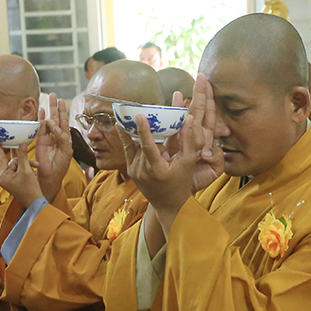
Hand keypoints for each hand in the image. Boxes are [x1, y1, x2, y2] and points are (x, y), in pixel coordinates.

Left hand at [0, 143, 41, 206]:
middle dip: (24, 162)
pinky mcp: (14, 181)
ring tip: (36, 169)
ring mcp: (9, 180)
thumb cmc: (30, 188)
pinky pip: (19, 170)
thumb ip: (23, 156)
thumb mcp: (26, 170)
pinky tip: (34, 173)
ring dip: (27, 166)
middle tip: (34, 165)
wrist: (35, 202)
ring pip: (18, 165)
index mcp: (2, 176)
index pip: (1, 159)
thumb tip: (21, 144)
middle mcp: (4, 178)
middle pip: (13, 162)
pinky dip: (27, 170)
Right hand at [35, 93, 74, 201]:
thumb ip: (63, 138)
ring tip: (49, 98)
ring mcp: (48, 138)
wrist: (51, 175)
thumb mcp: (67, 151)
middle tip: (54, 95)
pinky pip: (40, 128)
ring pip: (48, 120)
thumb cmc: (60, 165)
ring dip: (49, 110)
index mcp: (65, 138)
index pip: (64, 122)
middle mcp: (56, 136)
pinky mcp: (40, 141)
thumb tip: (55, 126)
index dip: (63, 111)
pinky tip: (41, 110)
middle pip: (56, 118)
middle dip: (55, 106)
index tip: (62, 101)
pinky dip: (40, 119)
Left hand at [121, 73, 221, 228]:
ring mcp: (134, 171)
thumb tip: (189, 118)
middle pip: (140, 143)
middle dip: (139, 125)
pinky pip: (128, 150)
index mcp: (158, 170)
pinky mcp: (130, 170)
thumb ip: (189, 141)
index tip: (139, 115)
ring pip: (133, 145)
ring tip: (128, 111)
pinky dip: (125, 137)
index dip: (143, 131)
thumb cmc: (182, 183)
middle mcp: (143, 171)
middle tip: (135, 106)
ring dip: (132, 129)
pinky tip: (121, 124)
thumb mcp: (189, 163)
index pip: (148, 148)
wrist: (168, 204)